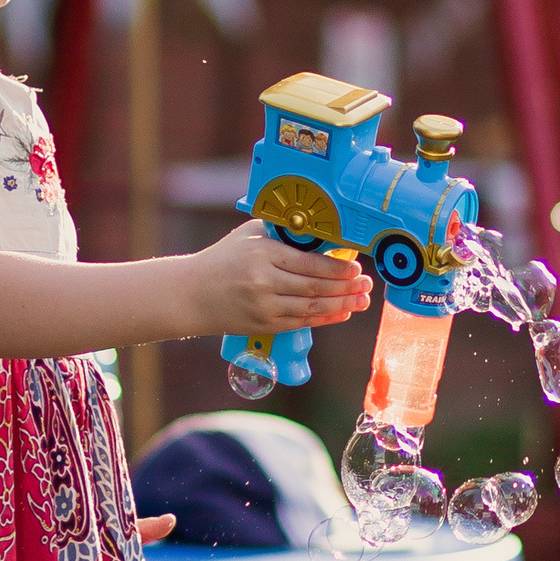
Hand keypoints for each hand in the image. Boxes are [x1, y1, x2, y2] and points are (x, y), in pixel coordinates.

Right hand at [193, 219, 370, 343]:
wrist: (192, 294)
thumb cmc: (223, 259)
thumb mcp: (249, 236)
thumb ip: (282, 235)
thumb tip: (321, 236)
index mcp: (262, 254)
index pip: (309, 263)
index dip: (337, 268)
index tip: (356, 267)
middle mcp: (264, 282)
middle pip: (315, 287)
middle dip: (346, 287)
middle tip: (366, 284)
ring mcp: (264, 307)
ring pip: (312, 307)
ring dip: (342, 305)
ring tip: (362, 300)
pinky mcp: (264, 325)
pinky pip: (301, 322)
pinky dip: (324, 318)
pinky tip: (342, 313)